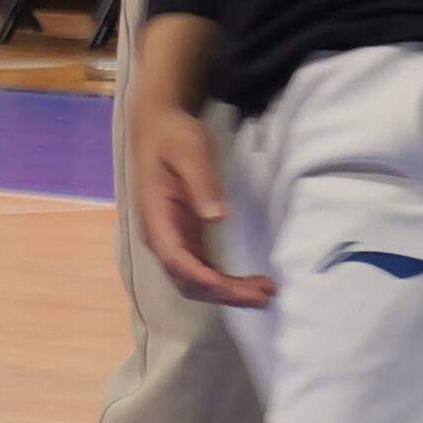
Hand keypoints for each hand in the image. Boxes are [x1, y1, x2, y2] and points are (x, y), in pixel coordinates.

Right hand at [126, 26, 269, 308]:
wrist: (159, 128)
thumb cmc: (173, 137)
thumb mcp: (189, 150)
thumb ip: (200, 182)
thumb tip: (216, 217)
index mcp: (156, 216)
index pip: (173, 258)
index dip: (200, 277)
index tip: (230, 286)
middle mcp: (162, 236)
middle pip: (187, 280)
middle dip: (224, 293)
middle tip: (264, 294)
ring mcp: (175, 240)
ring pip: (197, 282)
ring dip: (229, 294)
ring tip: (266, 293)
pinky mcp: (188, 239)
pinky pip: (205, 272)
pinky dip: (228, 284)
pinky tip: (253, 284)